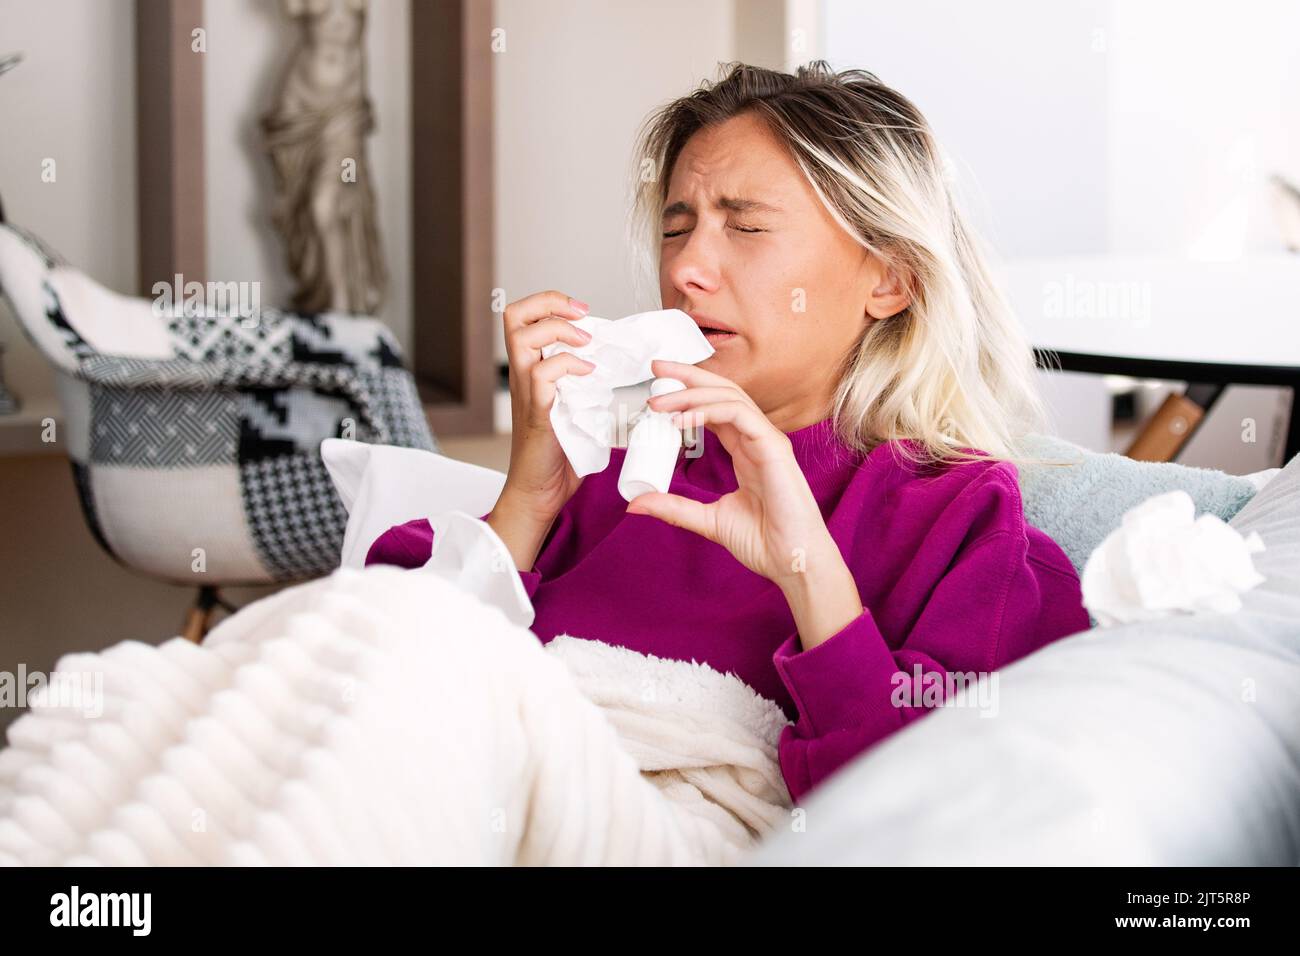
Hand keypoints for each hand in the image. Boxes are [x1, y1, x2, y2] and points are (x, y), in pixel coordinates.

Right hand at [489, 290, 594, 568]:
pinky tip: (590, 375)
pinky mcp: (536, 412)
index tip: (581, 311)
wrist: (542, 491)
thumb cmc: (560, 453)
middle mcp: (522, 375)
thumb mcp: (578, 406)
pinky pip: (543, 374)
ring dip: (561, 332)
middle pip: (514, 316)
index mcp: (531, 370)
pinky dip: (569, 366)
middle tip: (582, 316)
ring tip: (587, 344)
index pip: (522, 317)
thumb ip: (590, 384)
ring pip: (523, 338)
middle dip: (550, 304)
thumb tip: (627, 368)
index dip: (550, 302)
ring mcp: (526, 392)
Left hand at [627, 360, 862, 647]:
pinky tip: (683, 420)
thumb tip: (636, 503)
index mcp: (745, 450)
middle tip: (656, 370)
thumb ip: (675, 508)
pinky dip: (710, 411)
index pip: (715, 409)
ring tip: (659, 402)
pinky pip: (740, 415)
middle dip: (689, 377)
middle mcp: (756, 439)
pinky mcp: (773, 447)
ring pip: (729, 397)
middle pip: (722, 392)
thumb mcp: (707, 521)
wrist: (791, 561)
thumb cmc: (764, 542)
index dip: (688, 395)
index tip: (656, 392)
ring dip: (691, 394)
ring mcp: (767, 440)